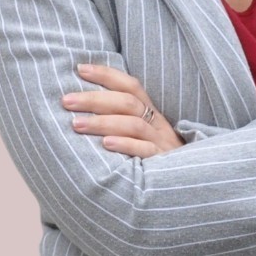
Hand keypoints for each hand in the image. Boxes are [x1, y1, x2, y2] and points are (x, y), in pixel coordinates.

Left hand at [62, 64, 184, 157]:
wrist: (188, 187)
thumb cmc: (155, 158)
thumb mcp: (144, 135)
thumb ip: (122, 120)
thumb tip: (84, 107)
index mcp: (151, 112)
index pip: (129, 85)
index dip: (106, 74)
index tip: (80, 69)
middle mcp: (157, 124)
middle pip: (127, 102)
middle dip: (94, 99)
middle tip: (66, 101)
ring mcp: (161, 143)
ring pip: (133, 124)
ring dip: (103, 122)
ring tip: (76, 124)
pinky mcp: (162, 164)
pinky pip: (145, 151)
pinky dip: (125, 145)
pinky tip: (105, 145)